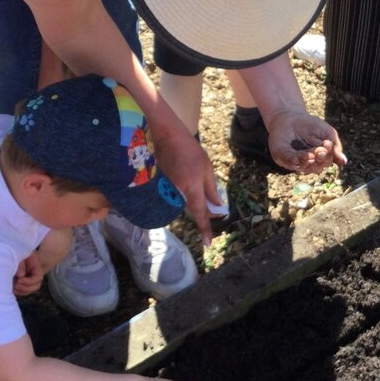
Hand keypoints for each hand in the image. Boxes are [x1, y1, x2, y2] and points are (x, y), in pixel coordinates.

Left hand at [12, 252, 42, 295]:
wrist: (7, 248)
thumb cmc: (13, 250)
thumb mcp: (18, 254)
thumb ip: (21, 264)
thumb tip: (21, 276)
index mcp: (35, 265)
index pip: (38, 277)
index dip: (29, 281)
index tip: (19, 280)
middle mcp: (33, 272)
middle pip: (36, 285)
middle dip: (26, 288)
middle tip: (16, 285)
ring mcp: (27, 277)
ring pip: (29, 289)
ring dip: (21, 291)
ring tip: (12, 287)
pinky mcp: (21, 280)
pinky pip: (23, 290)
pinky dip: (18, 291)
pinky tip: (11, 288)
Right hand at [152, 126, 219, 244]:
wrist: (166, 137)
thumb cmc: (190, 151)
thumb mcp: (207, 169)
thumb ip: (211, 190)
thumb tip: (217, 207)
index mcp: (191, 187)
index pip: (199, 213)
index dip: (204, 228)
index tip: (208, 243)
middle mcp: (178, 192)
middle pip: (193, 210)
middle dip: (205, 214)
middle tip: (217, 210)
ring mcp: (168, 190)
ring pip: (185, 205)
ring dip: (196, 205)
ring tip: (206, 198)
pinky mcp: (162, 187)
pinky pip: (177, 198)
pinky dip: (186, 199)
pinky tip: (191, 190)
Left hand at [265, 109, 347, 174]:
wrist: (290, 115)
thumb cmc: (311, 126)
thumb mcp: (327, 133)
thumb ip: (335, 146)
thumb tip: (344, 162)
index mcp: (318, 159)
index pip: (325, 162)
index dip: (327, 156)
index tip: (327, 144)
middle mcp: (306, 163)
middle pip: (315, 167)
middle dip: (318, 160)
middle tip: (319, 151)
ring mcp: (293, 162)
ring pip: (302, 167)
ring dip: (307, 162)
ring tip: (309, 155)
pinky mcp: (281, 157)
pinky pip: (287, 161)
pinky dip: (293, 161)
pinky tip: (297, 159)